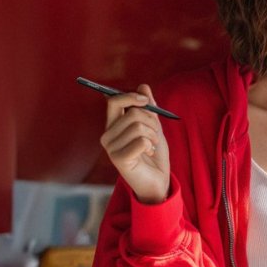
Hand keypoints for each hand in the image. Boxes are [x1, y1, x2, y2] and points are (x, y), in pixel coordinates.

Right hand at [101, 84, 169, 203]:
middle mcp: (107, 135)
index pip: (114, 101)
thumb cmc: (154, 154)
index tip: (145, 100)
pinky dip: (150, 145)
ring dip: (153, 135)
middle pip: (132, 114)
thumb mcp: (154, 127)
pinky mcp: (118, 159)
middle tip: (155, 134)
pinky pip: (140, 141)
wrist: (158, 179)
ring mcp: (111, 148)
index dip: (130, 97)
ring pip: (138, 127)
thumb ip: (148, 108)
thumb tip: (143, 86)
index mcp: (113, 125)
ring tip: (152, 146)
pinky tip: (148, 153)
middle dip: (152, 121)